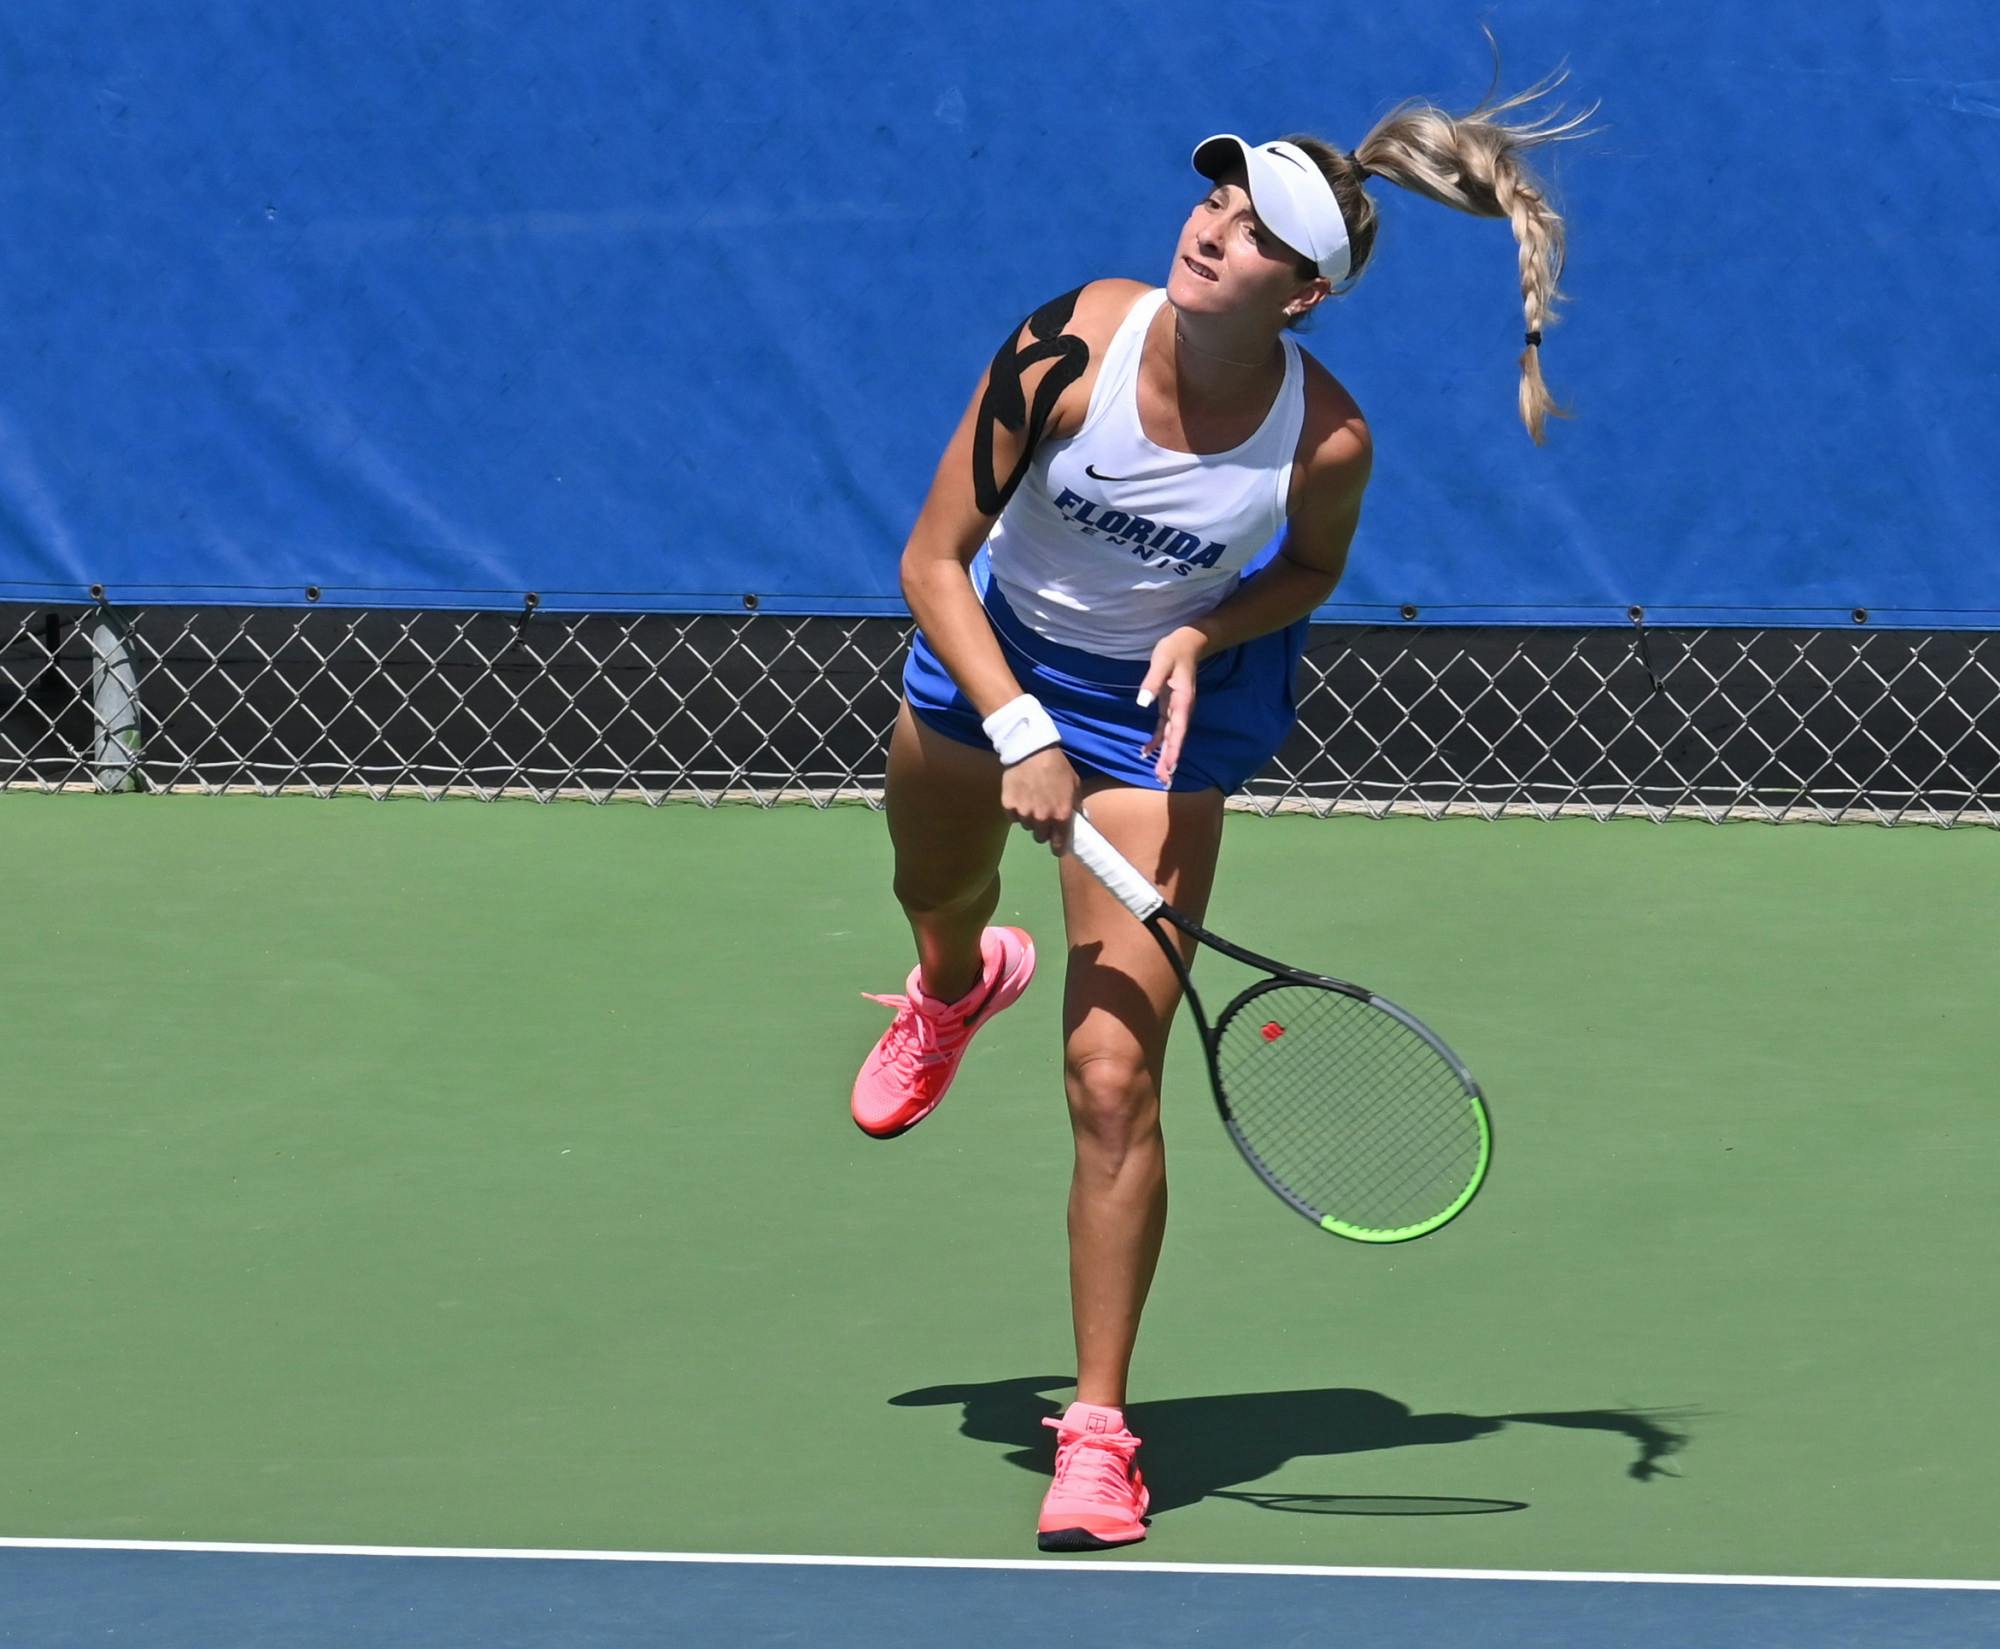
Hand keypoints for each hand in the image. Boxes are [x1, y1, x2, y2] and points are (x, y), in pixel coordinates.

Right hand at [1000, 746, 1080, 854]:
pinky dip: (1016, 810)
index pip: (1058, 844)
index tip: (1057, 846)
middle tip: (1043, 815)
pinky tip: (1020, 796)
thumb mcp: (1075, 785)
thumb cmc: (1057, 767)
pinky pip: (1012, 816)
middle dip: (1043, 829)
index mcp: (1061, 815)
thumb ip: (1076, 806)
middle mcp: (1042, 818)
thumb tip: (1078, 820)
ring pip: (1026, 826)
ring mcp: (1023, 813)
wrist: (1032, 750)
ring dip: (1029, 818)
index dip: (1058, 847)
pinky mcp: (1008, 806)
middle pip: (1040, 837)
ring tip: (1031, 800)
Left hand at [1137, 626, 1205, 785]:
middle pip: (1176, 739)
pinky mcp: (1171, 708)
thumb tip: (1142, 702)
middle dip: (1170, 761)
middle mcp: (1183, 710)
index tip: (1170, 767)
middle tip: (1164, 781)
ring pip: (1172, 738)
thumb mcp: (1161, 661)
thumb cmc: (1174, 650)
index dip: (1174, 749)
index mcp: (1183, 701)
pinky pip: (1165, 730)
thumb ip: (1152, 681)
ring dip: (1165, 756)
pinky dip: (1158, 742)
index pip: (1178, 730)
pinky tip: (1147, 753)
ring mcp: (1178, 710)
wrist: (1189, 643)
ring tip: (1159, 776)